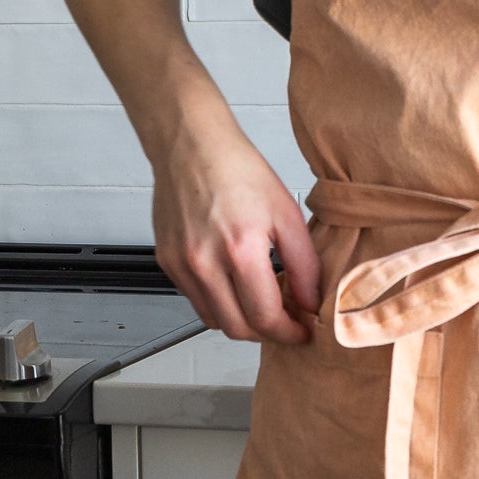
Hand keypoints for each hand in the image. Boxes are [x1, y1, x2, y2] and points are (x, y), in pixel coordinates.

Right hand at [152, 111, 319, 344]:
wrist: (191, 145)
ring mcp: (182, 266)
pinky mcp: (168, 263)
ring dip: (241, 322)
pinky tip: (234, 284)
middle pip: (238, 329)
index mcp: (240, 250)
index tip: (301, 332)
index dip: (289, 333)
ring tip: (260, 303)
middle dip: (266, 333)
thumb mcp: (286, 213)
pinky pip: (197, 301)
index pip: (266, 318)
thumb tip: (310, 304)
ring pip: (215, 321)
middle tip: (285, 322)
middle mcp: (205, 264)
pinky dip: (219, 303)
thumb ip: (304, 265)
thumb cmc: (238, 170)